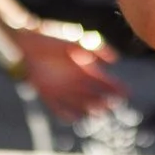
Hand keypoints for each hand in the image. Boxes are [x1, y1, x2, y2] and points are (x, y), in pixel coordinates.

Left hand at [10, 21, 125, 123]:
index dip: (116, 88)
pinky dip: (66, 114)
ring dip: (90, 109)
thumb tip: (114, 61)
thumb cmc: (53, 37)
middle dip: (105, 102)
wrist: (27, 40)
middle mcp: (75, 81)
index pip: (104, 82)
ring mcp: (62, 89)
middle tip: (112, 104)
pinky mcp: (47, 93)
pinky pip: (58, 108)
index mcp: (85, 69)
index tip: (127, 92)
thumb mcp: (78, 40)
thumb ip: (97, 48)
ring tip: (97, 111)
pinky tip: (74, 118)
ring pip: (80, 105)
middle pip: (95, 97)